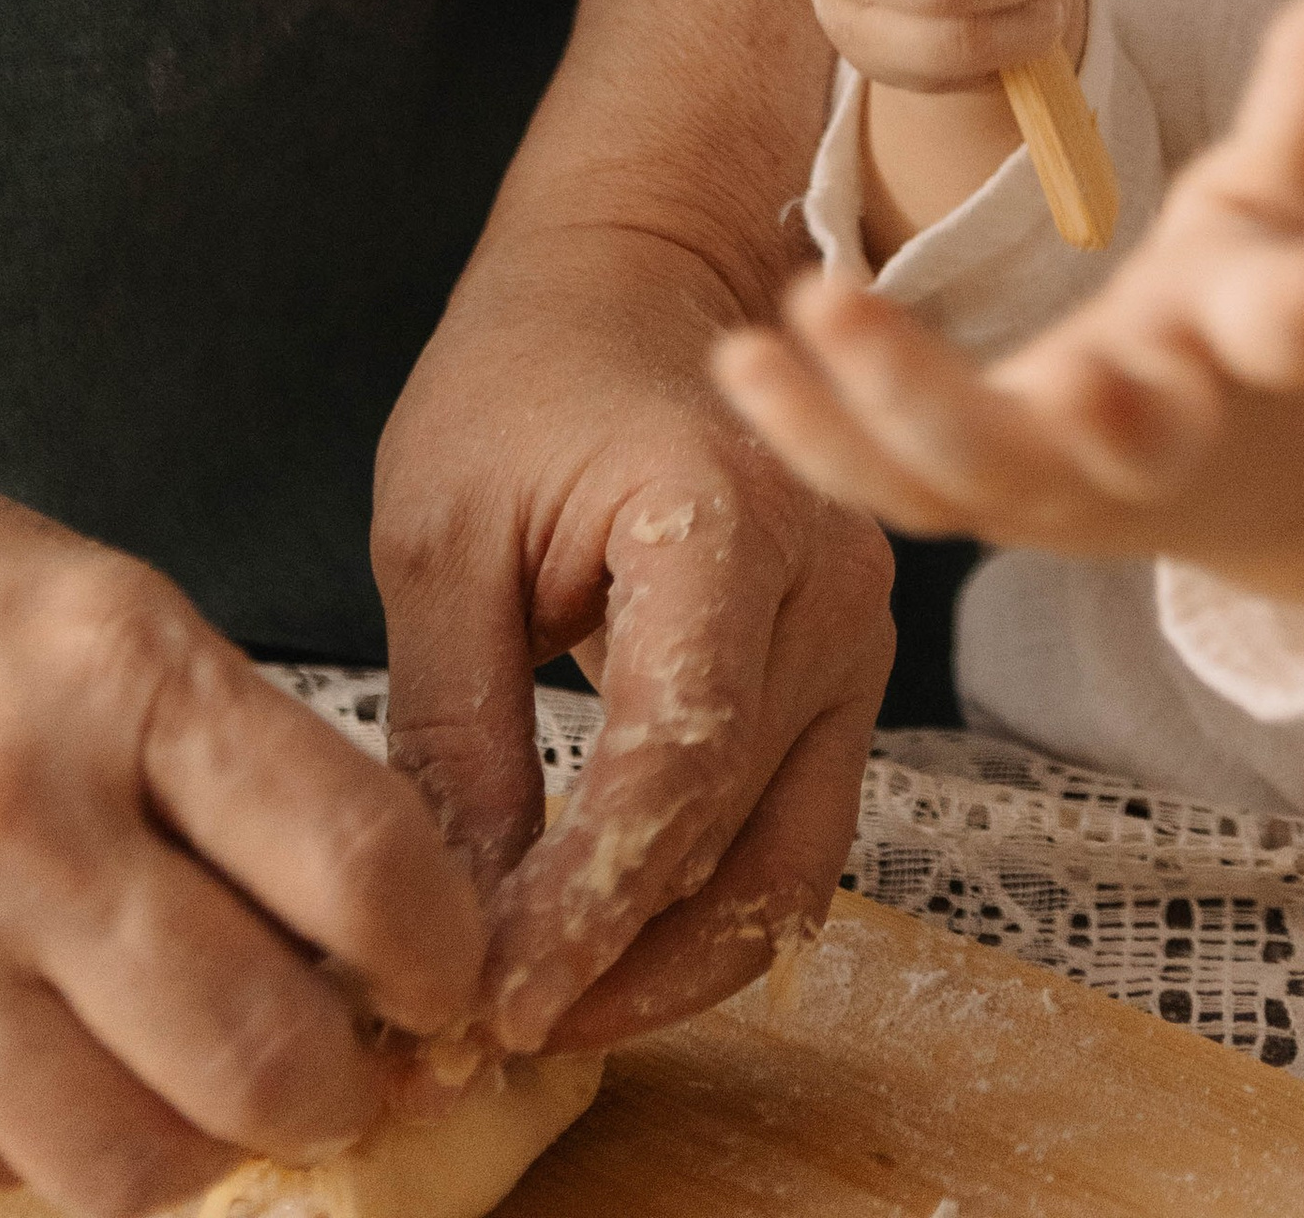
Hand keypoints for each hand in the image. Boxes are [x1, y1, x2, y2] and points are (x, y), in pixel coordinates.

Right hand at [0, 453, 482, 1217]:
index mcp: (117, 675)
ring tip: (227, 1094)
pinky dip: (73, 1148)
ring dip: (215, 1147)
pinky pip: (2, 1175)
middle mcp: (13, 823)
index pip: (355, 862)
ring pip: (134, 1159)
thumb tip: (374, 925)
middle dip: (345, 1087)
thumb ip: (242, 761)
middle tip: (357, 1068)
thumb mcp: (118, 615)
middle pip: (257, 1050)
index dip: (439, 948)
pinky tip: (86, 1073)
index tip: (449, 971)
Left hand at [372, 228, 892, 1059]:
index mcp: (727, 522)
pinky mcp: (851, 667)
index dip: (579, 909)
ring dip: (669, 964)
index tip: (483, 999)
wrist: (644, 270)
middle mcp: (827, 585)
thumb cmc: (530, 369)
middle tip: (482, 1034)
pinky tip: (608, 949)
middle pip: (735, 839)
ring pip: (785, 864)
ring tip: (541, 1013)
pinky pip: (798, 828)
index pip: (672, 769)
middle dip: (611, 963)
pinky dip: (711, 908)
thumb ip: (454, 727)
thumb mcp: (444, 531)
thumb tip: (447, 919)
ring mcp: (860, 630)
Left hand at [714, 0, 1303, 613]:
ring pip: (974, 471)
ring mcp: (1059, 482)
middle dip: (1097, 413)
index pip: (1286, 333)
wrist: (1252, 462)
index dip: (1298, 316)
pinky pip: (888, 482)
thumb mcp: (1296, 201)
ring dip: (892, 406)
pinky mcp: (977, 497)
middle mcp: (1160, 436)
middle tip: (1066, 373)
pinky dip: (815, 435)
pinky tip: (741, 361)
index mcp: (1254, 353)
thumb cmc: (1257, 298)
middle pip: (1124, 440)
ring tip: (805, 313)